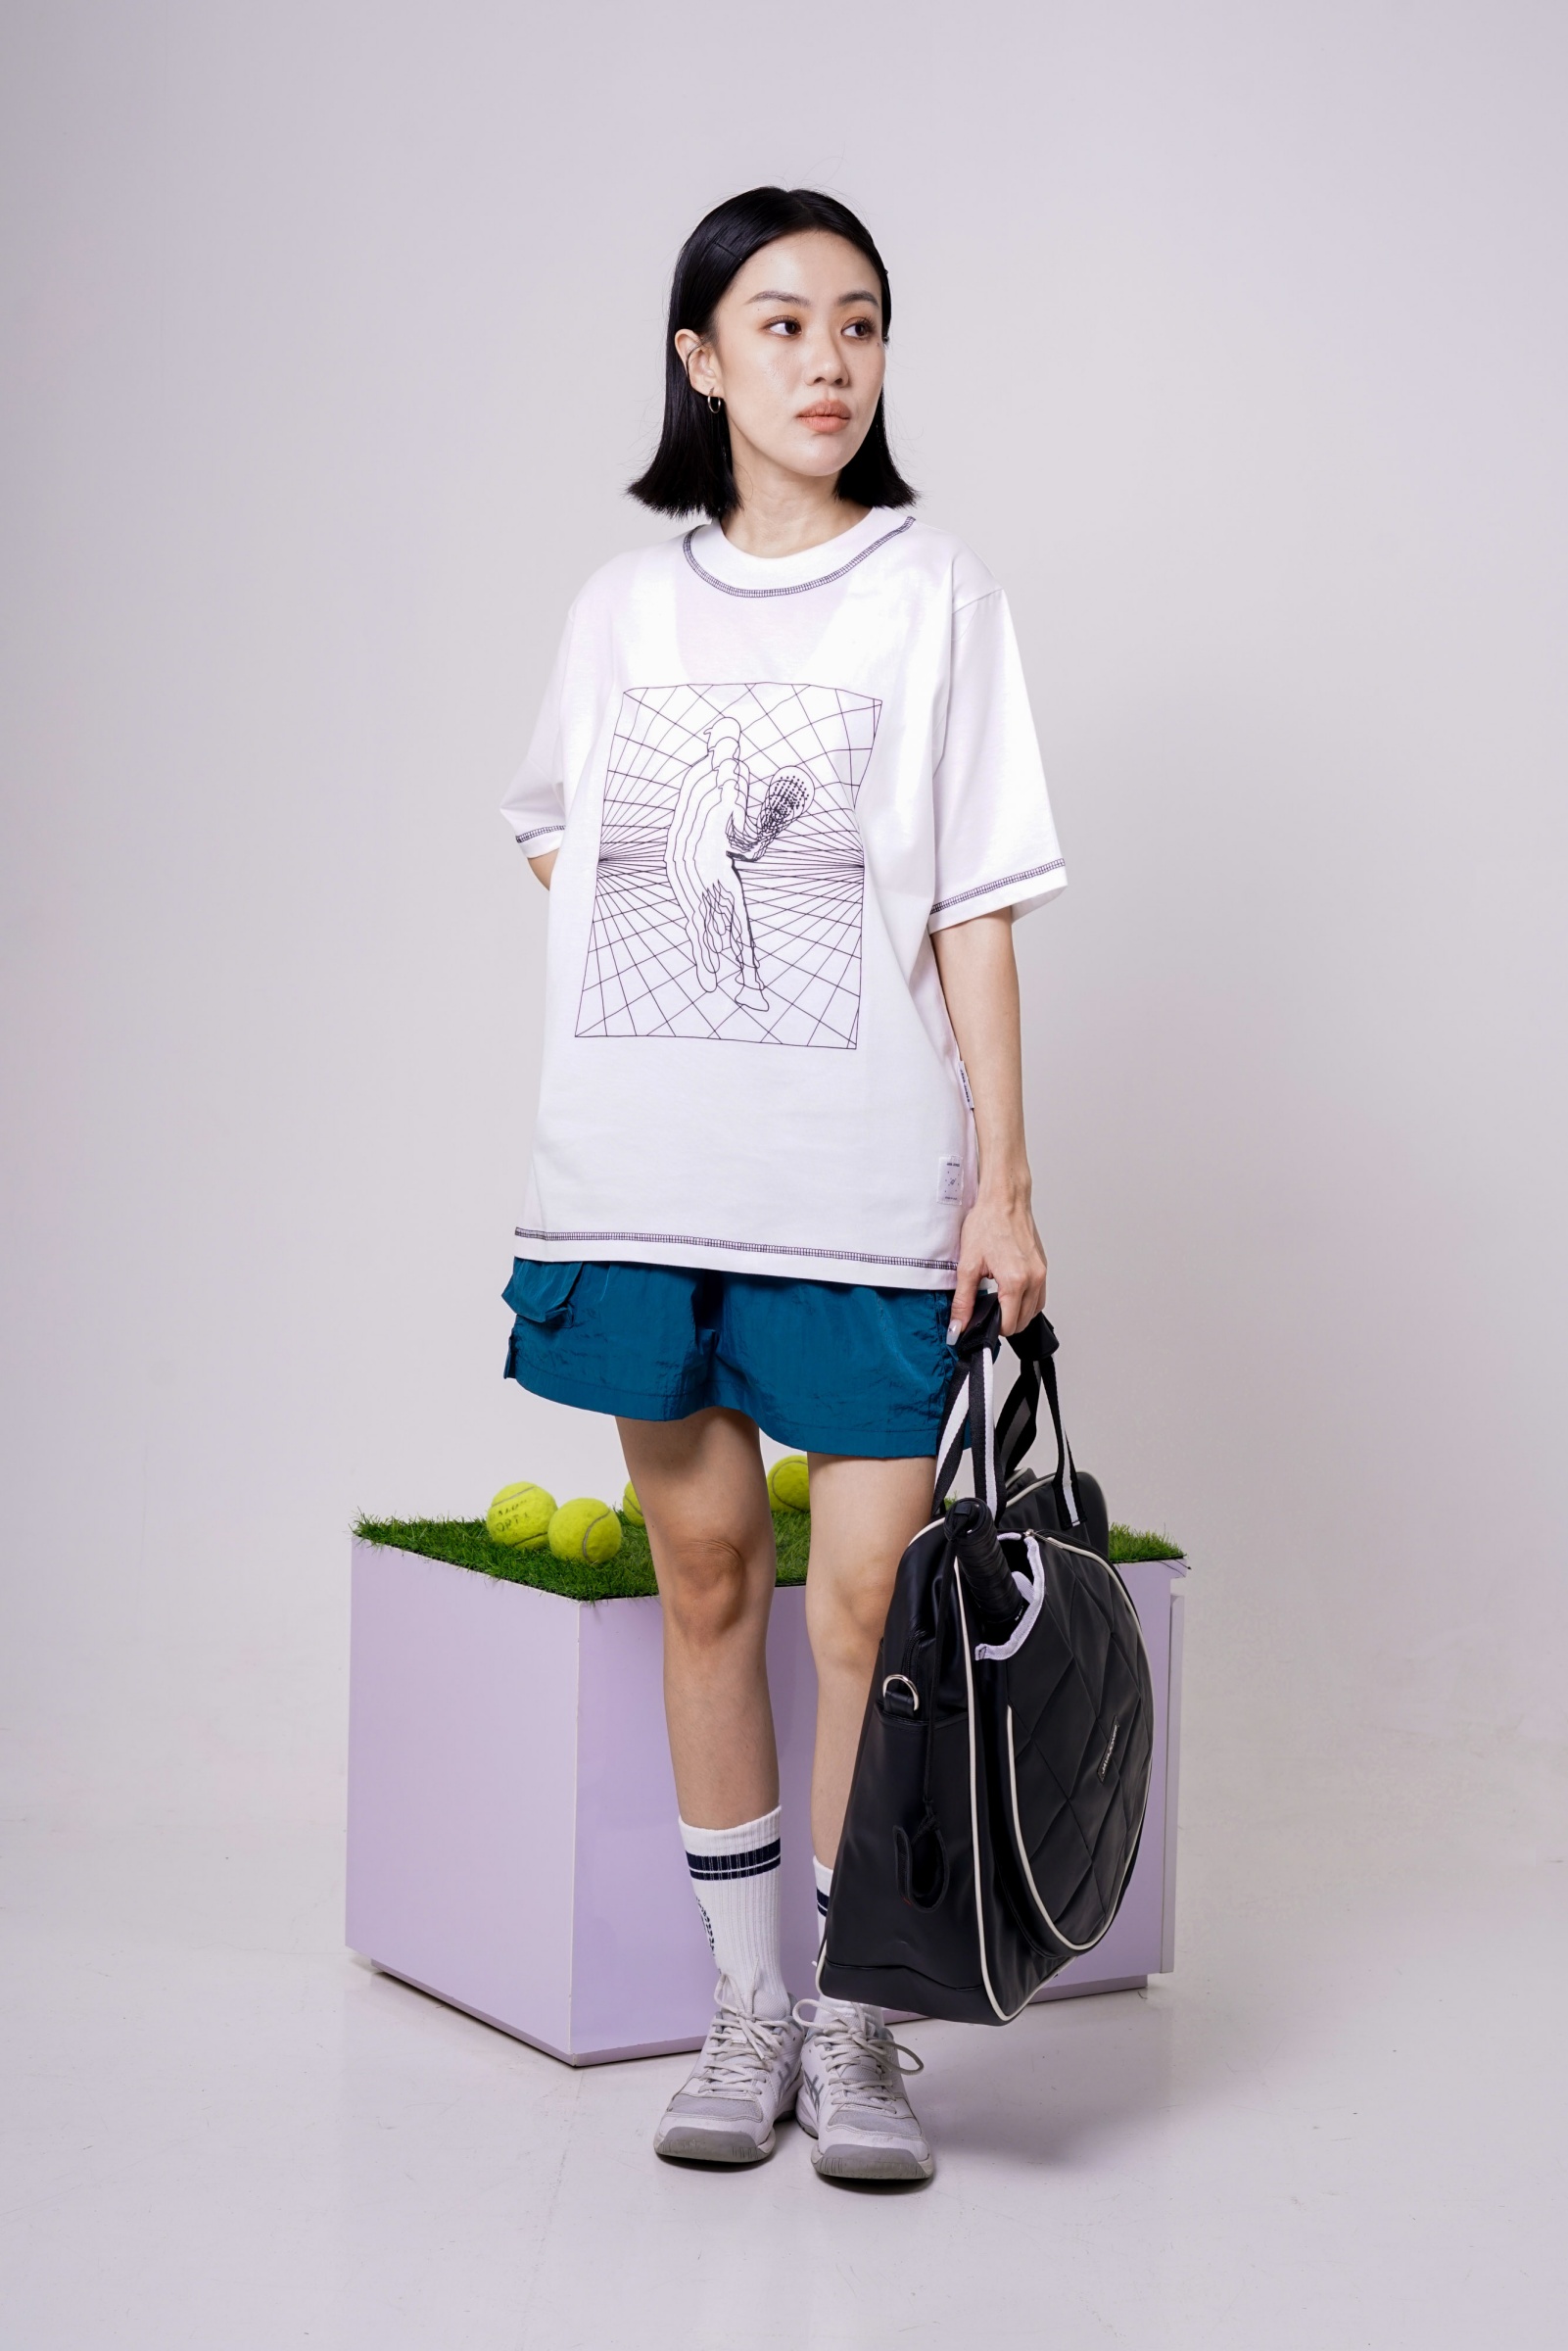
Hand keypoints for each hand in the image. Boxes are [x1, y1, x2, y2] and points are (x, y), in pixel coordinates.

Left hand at [947, 1187, 1047, 1342]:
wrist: (1004, 1199)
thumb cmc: (987, 1223)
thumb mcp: (967, 1266)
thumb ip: (963, 1302)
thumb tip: (958, 1327)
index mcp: (1016, 1281)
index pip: (1009, 1325)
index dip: (991, 1328)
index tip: (979, 1320)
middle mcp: (1034, 1279)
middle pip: (1023, 1322)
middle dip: (1004, 1322)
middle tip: (985, 1309)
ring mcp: (1041, 1273)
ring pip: (1034, 1311)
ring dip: (1017, 1312)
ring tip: (998, 1299)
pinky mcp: (1043, 1266)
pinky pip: (1039, 1296)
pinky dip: (1026, 1300)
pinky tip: (1010, 1290)